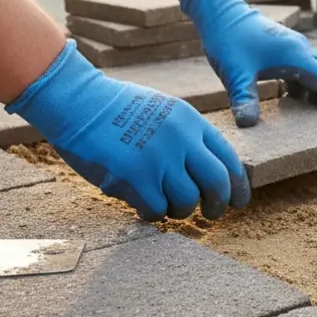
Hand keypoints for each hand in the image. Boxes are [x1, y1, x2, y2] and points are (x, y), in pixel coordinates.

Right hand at [7, 41, 249, 221]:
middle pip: (217, 183)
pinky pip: (156, 209)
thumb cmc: (116, 108)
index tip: (239, 201)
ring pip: (187, 202)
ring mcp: (158, 158)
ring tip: (166, 206)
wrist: (77, 102)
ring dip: (180, 211)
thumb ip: (187, 136)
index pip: (228, 158)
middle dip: (219, 205)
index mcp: (190, 121)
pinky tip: (143, 206)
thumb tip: (206, 171)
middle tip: (212, 214)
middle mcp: (180, 139)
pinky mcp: (134, 177)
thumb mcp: (164, 111)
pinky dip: (152, 214)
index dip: (238, 184)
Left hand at [181, 0, 316, 126]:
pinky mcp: (285, 47)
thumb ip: (244, 98)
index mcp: (297, 56)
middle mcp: (301, 50)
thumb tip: (247, 124)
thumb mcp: (235, 73)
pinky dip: (306, 85)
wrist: (220, 12)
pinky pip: (304, 69)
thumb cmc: (228, 39)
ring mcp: (294, 47)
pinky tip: (294, 101)